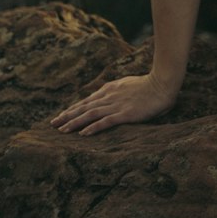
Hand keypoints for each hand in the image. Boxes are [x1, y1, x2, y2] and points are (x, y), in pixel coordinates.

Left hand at [50, 73, 175, 135]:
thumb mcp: (128, 84)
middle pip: (84, 107)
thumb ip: (117, 90)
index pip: (87, 101)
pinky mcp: (125, 113)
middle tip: (53, 124)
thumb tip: (108, 95)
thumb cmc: (149, 84)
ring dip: (74, 123)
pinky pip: (105, 122)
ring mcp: (116, 105)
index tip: (62, 115)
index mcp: (110, 89)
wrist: (163, 82)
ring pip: (90, 114)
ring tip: (62, 131)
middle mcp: (109, 96)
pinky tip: (83, 134)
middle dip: (67, 116)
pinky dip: (92, 128)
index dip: (73, 108)